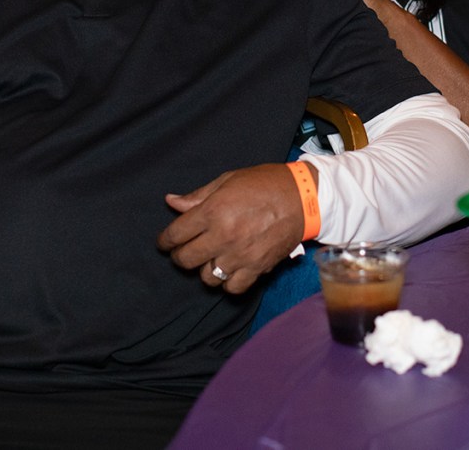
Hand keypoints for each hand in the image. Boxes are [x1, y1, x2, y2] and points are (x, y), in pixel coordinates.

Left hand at [157, 163, 307, 293]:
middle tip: (185, 250)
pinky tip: (229, 269)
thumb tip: (171, 202)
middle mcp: (223, 236)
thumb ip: (198, 196)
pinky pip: (233, 288)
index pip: (175, 235)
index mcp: (213, 211)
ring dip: (204, 269)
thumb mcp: (227, 181)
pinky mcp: (258, 268)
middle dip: (180, 255)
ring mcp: (241, 255)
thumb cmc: (264, 184)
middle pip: (185, 259)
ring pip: (206, 277)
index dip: (165, 241)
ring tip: (210, 258)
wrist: (303, 198)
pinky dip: (228, 282)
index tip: (165, 242)